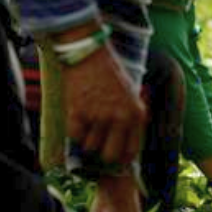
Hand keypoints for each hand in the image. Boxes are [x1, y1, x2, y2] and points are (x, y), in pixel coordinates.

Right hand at [59, 26, 145, 164]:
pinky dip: (74, 130)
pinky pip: (74, 135)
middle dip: (103, 152)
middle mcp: (120, 117)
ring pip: (90, 146)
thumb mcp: (130, 93)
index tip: (116, 158)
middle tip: (98, 143)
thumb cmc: (110, 71)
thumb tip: (125, 140)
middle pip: (110, 154)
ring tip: (88, 124)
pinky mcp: (79, 111)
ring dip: (87, 139)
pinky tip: (78, 117)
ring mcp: (99, 115)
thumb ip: (130, 115)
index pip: (132, 149)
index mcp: (136, 113)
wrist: (89, 53)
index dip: (122, 157)